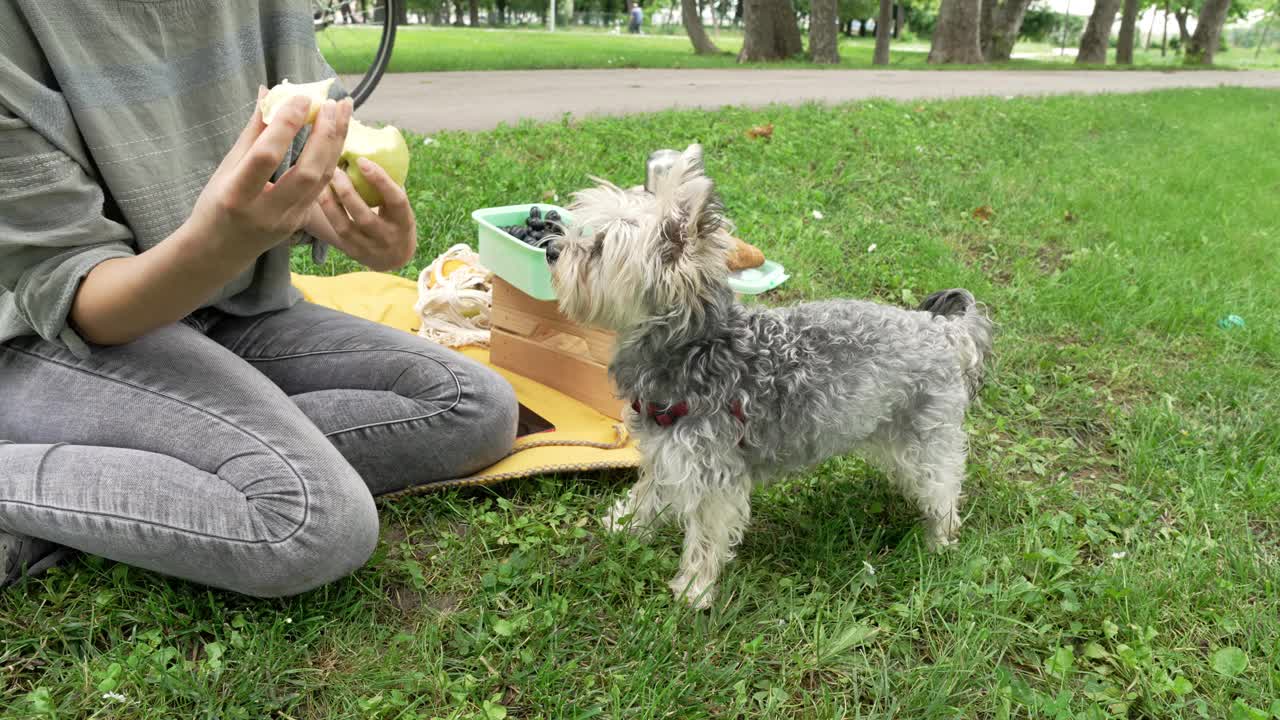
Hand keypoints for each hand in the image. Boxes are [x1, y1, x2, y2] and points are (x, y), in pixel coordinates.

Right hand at [187, 87, 352, 264]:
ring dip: (335, 144)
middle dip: (324, 135)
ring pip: (322, 180)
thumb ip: (252, 132)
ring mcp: (287, 221)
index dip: (286, 125)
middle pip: (306, 171)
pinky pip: (323, 189)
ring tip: (344, 112)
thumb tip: (269, 93)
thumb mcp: (227, 167)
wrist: (218, 251)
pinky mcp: (301, 223)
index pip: (267, 156)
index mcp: (237, 195)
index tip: (302, 98)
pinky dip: (332, 160)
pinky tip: (338, 137)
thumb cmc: (216, 203)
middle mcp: (266, 211)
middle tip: (333, 104)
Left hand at [314, 158, 416, 270]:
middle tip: (335, 168)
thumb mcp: (400, 206)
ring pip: (345, 226)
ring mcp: (368, 248)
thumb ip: (389, 184)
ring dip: (331, 202)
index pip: (395, 200)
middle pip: (365, 216)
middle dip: (347, 192)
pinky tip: (318, 194)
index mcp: (404, 221)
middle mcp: (388, 237)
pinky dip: (326, 211)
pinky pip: (336, 231)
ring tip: (322, 180)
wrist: (394, 256)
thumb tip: (372, 145)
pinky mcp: (352, 252)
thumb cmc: (395, 218)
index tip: (362, 161)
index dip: (380, 180)